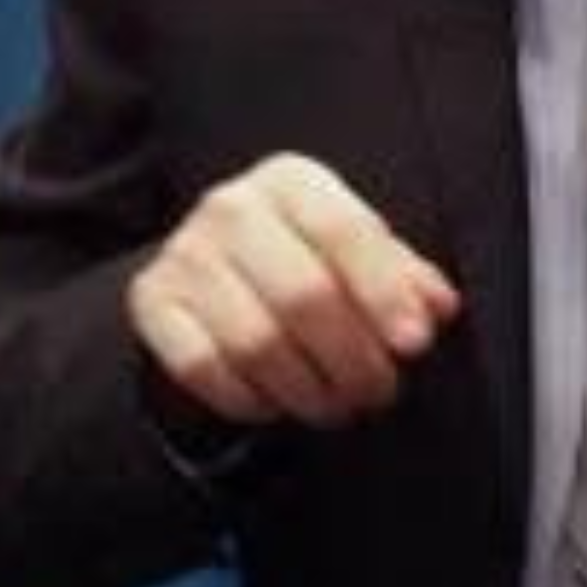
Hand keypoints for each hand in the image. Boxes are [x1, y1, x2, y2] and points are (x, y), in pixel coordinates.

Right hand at [128, 155, 462, 427]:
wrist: (213, 269)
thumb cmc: (304, 258)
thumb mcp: (355, 252)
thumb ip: (401, 275)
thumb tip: (435, 308)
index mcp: (292, 181)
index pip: (346, 232)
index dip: (385, 293)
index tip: (414, 343)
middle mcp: (231, 208)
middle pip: (304, 294)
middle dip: (352, 358)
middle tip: (377, 392)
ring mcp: (185, 253)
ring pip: (256, 341)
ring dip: (307, 389)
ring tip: (336, 405)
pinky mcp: (151, 300)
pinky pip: (205, 367)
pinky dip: (250, 397)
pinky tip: (278, 401)